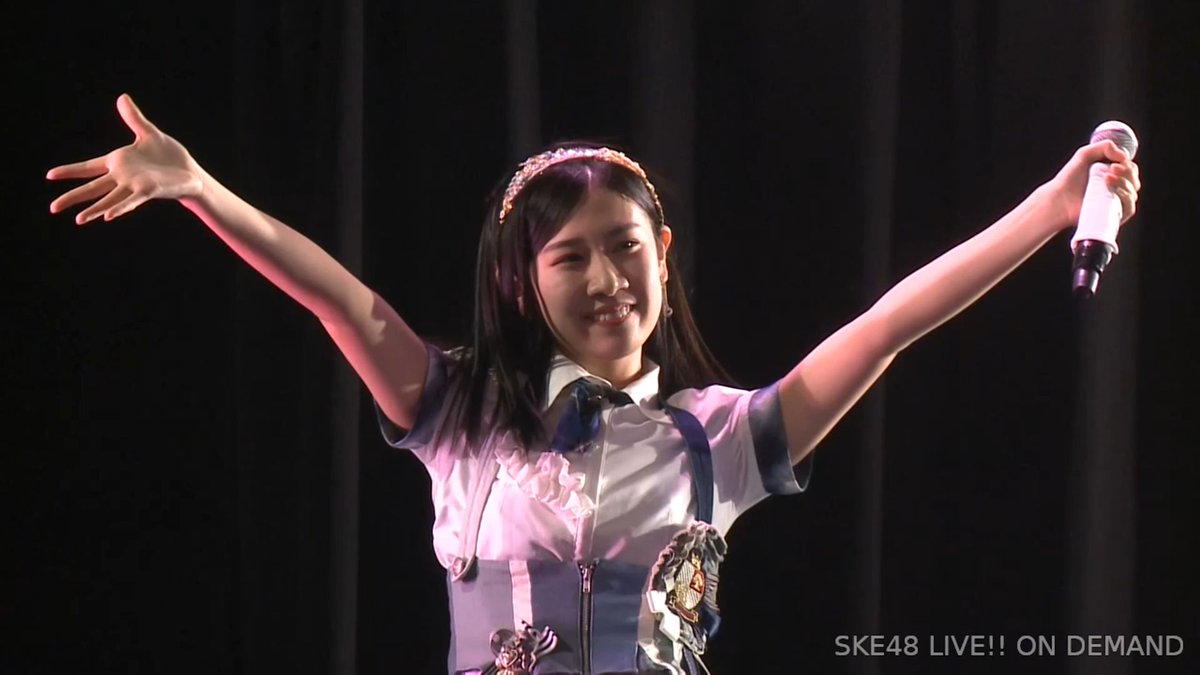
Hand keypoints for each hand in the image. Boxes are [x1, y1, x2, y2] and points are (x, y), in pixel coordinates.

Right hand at [47, 94, 203, 224]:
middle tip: (53, 208)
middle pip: (93, 188)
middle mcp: (122, 177)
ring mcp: (134, 186)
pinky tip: (107, 217)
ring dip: (94, 209)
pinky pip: (131, 201)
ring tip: (78, 219)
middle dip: (73, 197)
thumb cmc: (170, 157)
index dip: (71, 171)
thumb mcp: (149, 133)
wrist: (191, 172)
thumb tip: (122, 97)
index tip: (50, 175)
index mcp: (119, 163)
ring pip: (109, 199)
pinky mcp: (148, 191)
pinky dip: (120, 208)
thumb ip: (134, 118)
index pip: (89, 167)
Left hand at [1045, 138, 1141, 229]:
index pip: (1131, 168)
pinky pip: (1130, 208)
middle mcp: (1117, 188)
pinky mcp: (1113, 215)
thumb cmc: (1070, 178)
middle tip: (1112, 169)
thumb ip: (1105, 146)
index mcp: (1113, 174)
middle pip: (1134, 180)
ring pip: (1133, 192)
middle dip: (1127, 173)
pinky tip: (1115, 192)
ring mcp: (1115, 202)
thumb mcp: (1085, 154)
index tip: (1115, 163)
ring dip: (1125, 183)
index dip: (1127, 165)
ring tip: (1107, 179)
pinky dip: (1126, 198)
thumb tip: (1125, 156)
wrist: (1059, 199)